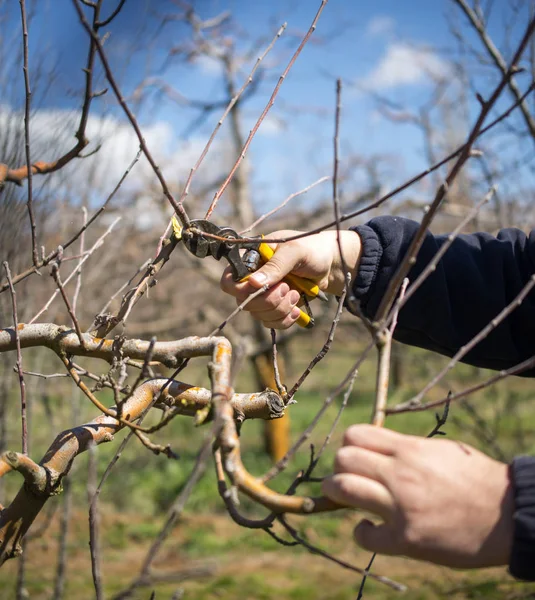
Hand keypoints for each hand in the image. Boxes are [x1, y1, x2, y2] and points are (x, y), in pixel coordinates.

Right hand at [220, 229, 360, 328]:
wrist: (331, 265)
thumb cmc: (312, 250)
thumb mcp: (295, 252)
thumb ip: (275, 266)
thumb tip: (254, 283)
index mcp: (250, 259)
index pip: (229, 280)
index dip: (241, 289)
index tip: (262, 287)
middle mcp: (253, 278)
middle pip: (244, 302)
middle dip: (268, 300)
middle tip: (287, 288)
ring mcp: (263, 294)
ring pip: (258, 315)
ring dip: (280, 309)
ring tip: (295, 294)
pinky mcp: (275, 307)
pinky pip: (271, 323)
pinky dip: (284, 319)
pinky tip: (297, 309)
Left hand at [322, 425, 513, 568]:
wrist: (507, 515)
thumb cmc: (475, 478)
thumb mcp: (440, 450)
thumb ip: (405, 448)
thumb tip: (376, 448)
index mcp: (409, 449)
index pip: (355, 435)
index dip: (349, 445)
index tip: (356, 456)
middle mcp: (400, 474)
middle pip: (343, 459)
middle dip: (340, 468)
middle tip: (349, 478)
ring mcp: (401, 507)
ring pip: (343, 490)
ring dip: (337, 494)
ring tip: (347, 499)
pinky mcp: (407, 539)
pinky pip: (364, 535)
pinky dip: (361, 532)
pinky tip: (370, 529)